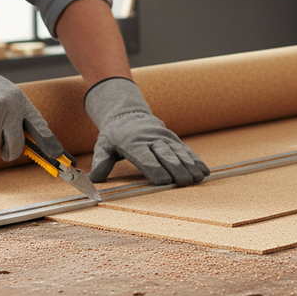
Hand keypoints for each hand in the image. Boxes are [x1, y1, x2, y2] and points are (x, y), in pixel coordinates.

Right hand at [0, 39, 62, 161]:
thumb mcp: (13, 98)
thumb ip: (24, 119)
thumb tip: (39, 145)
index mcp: (20, 103)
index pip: (38, 126)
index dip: (48, 142)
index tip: (58, 155)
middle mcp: (7, 108)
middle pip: (14, 145)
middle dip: (9, 151)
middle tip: (5, 149)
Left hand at [84, 77, 209, 185]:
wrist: (127, 113)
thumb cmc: (114, 135)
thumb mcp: (103, 145)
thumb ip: (101, 162)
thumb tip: (93, 179)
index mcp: (132, 142)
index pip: (144, 156)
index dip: (154, 168)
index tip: (164, 181)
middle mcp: (151, 138)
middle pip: (165, 155)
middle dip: (176, 168)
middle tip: (186, 182)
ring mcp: (164, 137)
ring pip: (179, 152)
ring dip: (190, 165)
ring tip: (198, 178)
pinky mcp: (173, 138)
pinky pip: (186, 149)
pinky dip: (196, 160)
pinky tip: (204, 171)